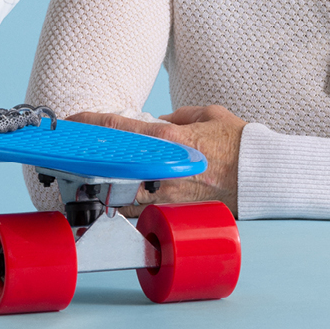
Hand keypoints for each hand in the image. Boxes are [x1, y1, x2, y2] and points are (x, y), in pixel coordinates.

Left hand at [67, 105, 246, 216]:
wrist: (262, 174)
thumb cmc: (237, 141)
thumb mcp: (205, 114)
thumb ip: (177, 116)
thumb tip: (158, 121)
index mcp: (169, 137)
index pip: (118, 128)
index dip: (90, 124)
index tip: (71, 122)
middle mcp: (163, 167)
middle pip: (110, 167)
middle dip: (85, 165)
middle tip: (67, 160)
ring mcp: (167, 194)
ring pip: (120, 198)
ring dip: (100, 192)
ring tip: (80, 186)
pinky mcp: (176, 212)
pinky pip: (140, 214)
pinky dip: (123, 210)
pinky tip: (110, 206)